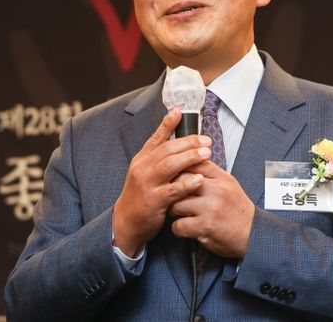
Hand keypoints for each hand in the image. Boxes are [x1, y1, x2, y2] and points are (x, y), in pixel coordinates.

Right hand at [113, 108, 211, 256]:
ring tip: (206, 153)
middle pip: (167, 150)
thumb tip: (173, 137)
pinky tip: (200, 179)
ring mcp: (147, 184)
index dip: (168, 123)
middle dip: (188, 142)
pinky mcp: (153, 201)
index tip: (180, 111)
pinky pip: (172, 190)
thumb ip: (158, 154)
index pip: (156, 138)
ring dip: (190, 158)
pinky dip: (187, 184)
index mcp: (142, 159)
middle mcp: (143, 168)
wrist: (126, 221)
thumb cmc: (141, 194)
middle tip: (207, 140)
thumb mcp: (144, 170)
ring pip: (169, 166)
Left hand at [169, 161, 254, 257]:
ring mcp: (210, 208)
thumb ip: (210, 174)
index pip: (193, 163)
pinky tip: (184, 228)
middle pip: (181, 181)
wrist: (253, 234)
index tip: (174, 176)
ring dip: (174, 211)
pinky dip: (178, 229)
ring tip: (180, 214)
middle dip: (173, 190)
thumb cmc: (238, 211)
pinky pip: (178, 225)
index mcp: (222, 178)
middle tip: (173, 197)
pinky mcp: (205, 227)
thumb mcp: (229, 185)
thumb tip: (189, 163)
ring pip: (176, 204)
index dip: (179, 169)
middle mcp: (216, 190)